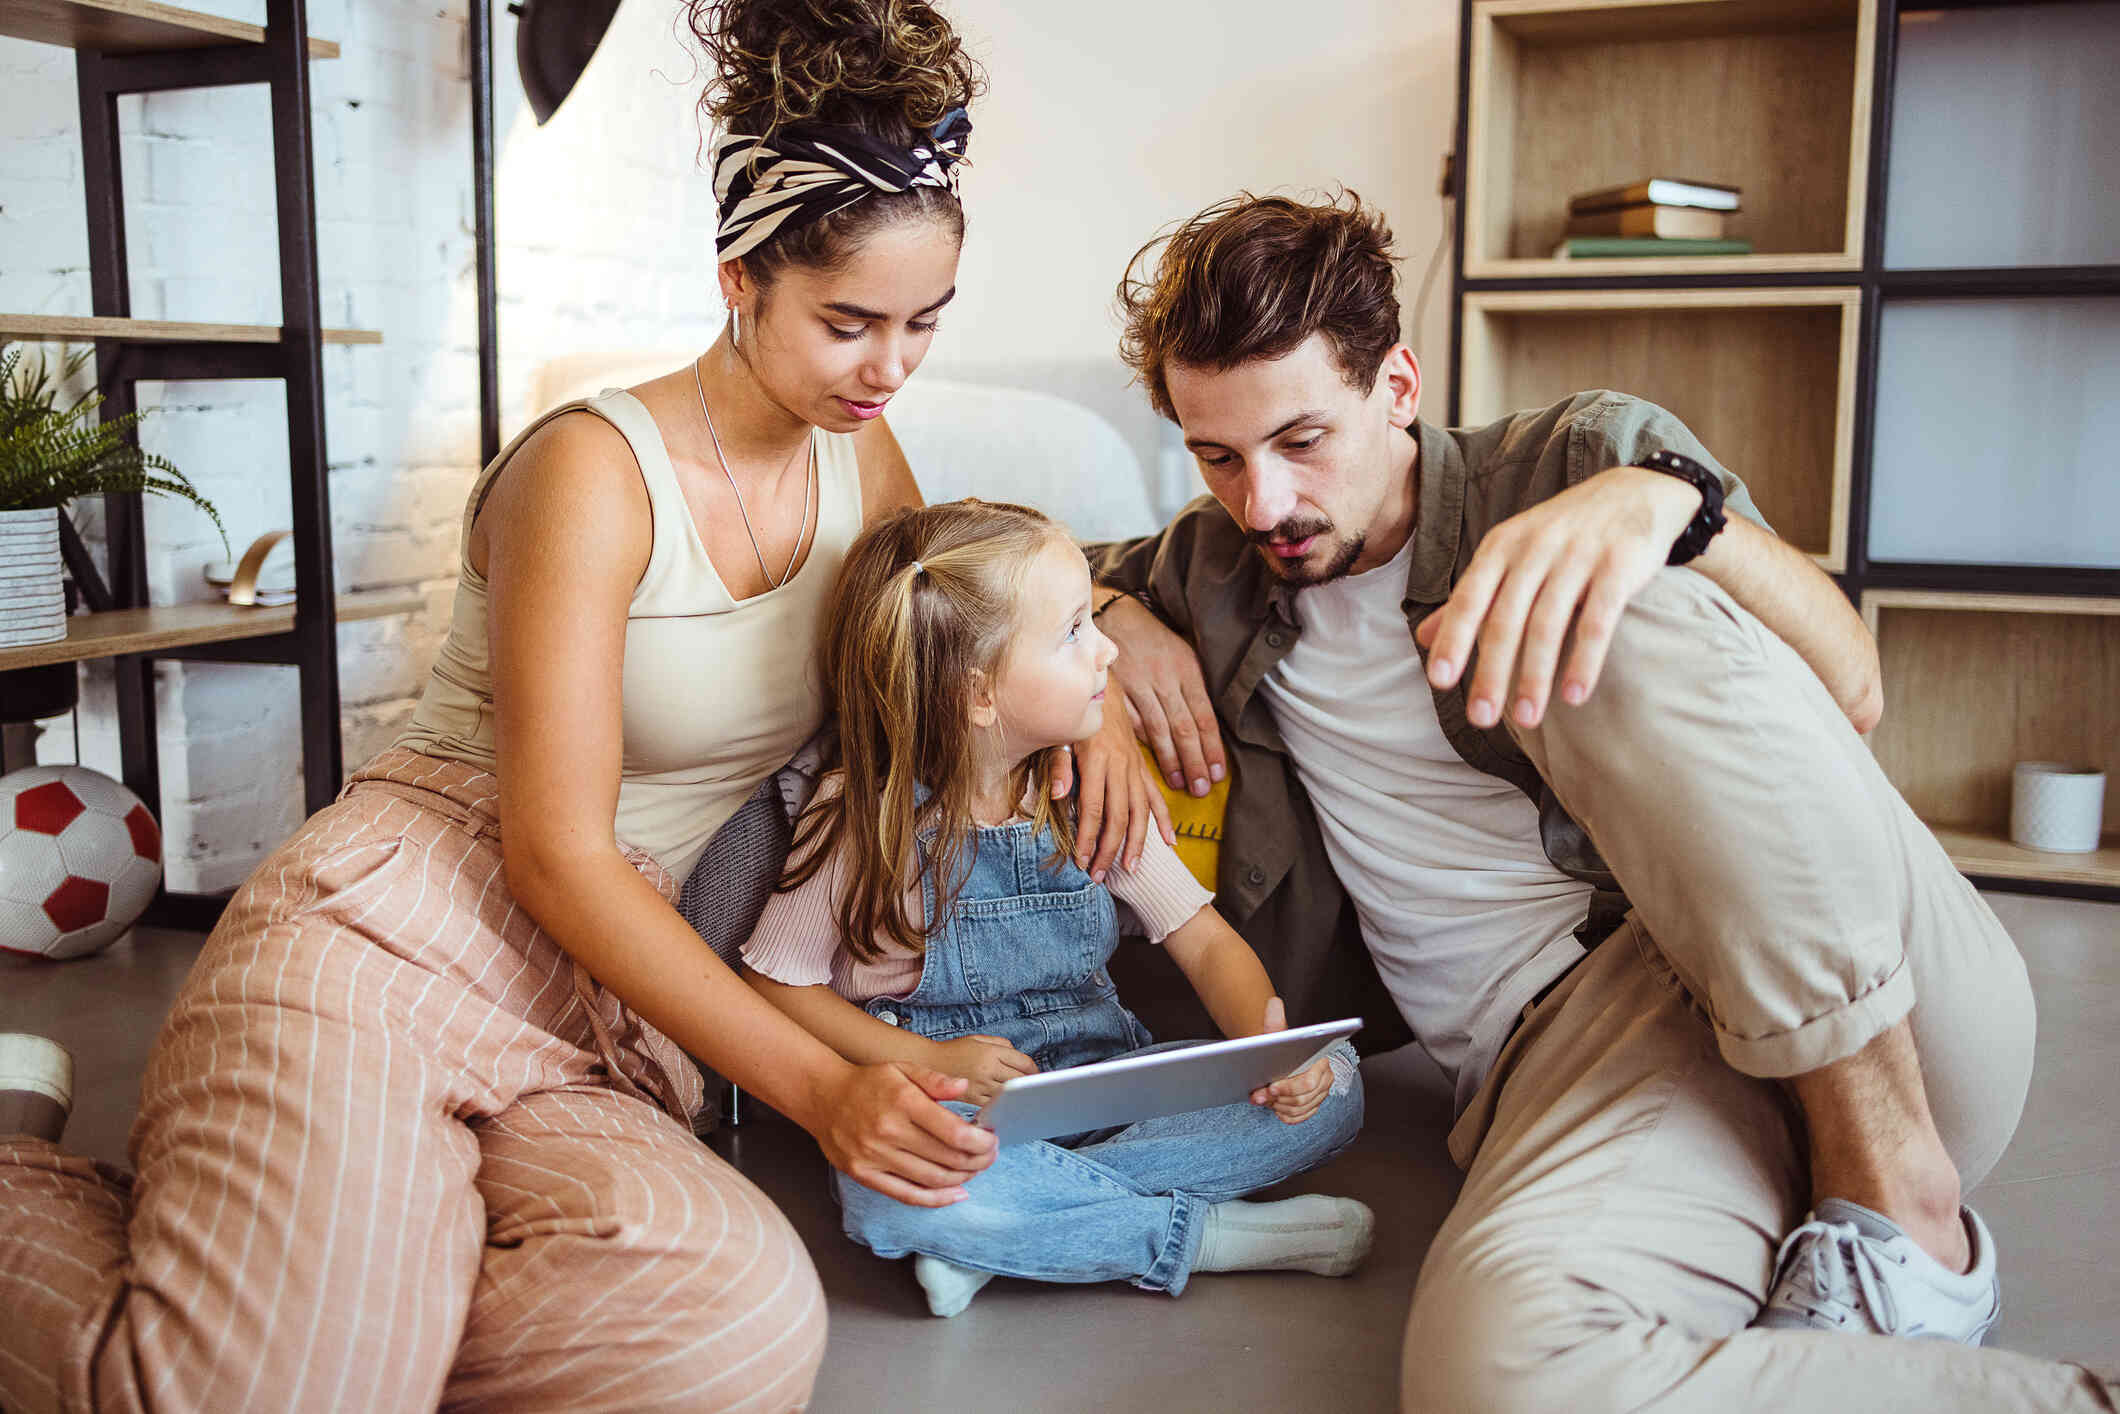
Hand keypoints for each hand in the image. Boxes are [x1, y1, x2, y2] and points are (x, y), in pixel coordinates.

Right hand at [808, 1062, 997, 1207]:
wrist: (822, 1097)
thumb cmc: (868, 1083)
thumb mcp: (902, 1068)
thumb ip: (935, 1079)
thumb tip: (963, 1087)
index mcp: (903, 1102)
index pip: (954, 1132)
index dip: (980, 1141)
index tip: (992, 1140)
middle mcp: (889, 1132)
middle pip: (947, 1158)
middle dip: (978, 1161)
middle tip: (991, 1155)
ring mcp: (875, 1157)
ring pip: (932, 1179)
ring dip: (962, 1178)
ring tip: (976, 1170)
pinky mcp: (865, 1175)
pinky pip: (907, 1195)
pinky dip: (936, 1199)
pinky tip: (956, 1194)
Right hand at [931, 1033, 1039, 1106]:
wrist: (924, 1063)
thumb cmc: (952, 1052)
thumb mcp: (977, 1039)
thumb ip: (1000, 1044)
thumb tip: (1019, 1056)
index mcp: (991, 1051)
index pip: (1025, 1063)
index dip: (1034, 1071)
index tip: (1036, 1076)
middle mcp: (987, 1068)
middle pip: (1020, 1080)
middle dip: (1029, 1086)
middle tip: (1032, 1091)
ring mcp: (980, 1086)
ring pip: (1009, 1096)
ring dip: (1017, 1099)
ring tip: (1021, 1101)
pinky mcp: (971, 1100)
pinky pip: (994, 1107)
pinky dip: (1001, 1108)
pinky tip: (1003, 1108)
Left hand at [1067, 681, 1173, 881]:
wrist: (1103, 688)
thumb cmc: (1074, 716)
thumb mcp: (1059, 737)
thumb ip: (1059, 766)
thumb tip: (1056, 796)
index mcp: (1096, 760)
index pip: (1091, 808)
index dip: (1087, 836)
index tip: (1081, 860)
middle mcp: (1120, 767)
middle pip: (1118, 816)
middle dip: (1109, 849)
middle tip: (1099, 876)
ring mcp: (1135, 768)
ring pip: (1141, 812)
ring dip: (1137, 843)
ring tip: (1131, 869)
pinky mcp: (1143, 768)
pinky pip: (1156, 797)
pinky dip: (1165, 820)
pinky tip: (1170, 842)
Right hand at [1097, 595, 1226, 799]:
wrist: (1115, 616)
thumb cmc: (1154, 640)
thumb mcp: (1183, 654)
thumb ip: (1194, 688)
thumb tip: (1209, 727)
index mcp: (1187, 669)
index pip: (1205, 716)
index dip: (1212, 748)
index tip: (1218, 773)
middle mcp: (1165, 678)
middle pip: (1184, 727)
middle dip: (1195, 761)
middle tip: (1201, 789)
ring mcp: (1139, 685)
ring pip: (1159, 730)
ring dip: (1170, 760)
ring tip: (1180, 783)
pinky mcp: (1116, 690)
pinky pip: (1133, 723)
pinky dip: (1143, 744)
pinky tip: (1150, 764)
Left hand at [1246, 997, 1334, 1123]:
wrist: (1281, 1056)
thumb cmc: (1281, 1046)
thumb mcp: (1277, 1034)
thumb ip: (1275, 1022)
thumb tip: (1273, 1002)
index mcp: (1321, 1061)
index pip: (1307, 1083)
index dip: (1288, 1088)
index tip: (1270, 1088)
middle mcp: (1326, 1079)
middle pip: (1302, 1099)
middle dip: (1278, 1099)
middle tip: (1259, 1094)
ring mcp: (1321, 1094)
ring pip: (1300, 1109)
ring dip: (1279, 1106)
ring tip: (1265, 1097)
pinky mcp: (1314, 1106)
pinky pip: (1300, 1117)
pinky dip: (1285, 1115)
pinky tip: (1274, 1107)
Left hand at [1415, 465, 1701, 730]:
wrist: (1634, 492)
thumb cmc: (1560, 534)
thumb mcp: (1509, 554)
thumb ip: (1471, 596)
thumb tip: (1423, 639)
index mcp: (1502, 547)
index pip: (1470, 598)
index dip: (1454, 639)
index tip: (1440, 681)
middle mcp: (1535, 549)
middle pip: (1506, 619)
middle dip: (1492, 671)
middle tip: (1482, 718)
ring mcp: (1578, 555)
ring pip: (1549, 624)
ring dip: (1535, 675)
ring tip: (1526, 718)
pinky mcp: (1619, 566)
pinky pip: (1598, 620)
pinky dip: (1585, 660)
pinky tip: (1575, 696)